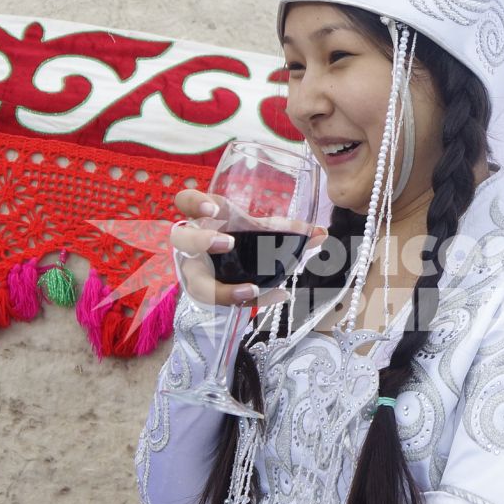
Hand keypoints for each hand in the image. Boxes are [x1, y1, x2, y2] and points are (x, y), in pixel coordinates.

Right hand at [168, 188, 322, 308]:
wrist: (225, 268)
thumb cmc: (239, 238)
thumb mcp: (260, 230)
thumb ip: (288, 229)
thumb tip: (321, 232)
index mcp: (204, 218)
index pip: (186, 201)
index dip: (194, 203)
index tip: (212, 208)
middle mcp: (193, 245)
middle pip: (181, 239)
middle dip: (200, 241)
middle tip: (227, 244)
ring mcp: (196, 272)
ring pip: (196, 283)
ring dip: (222, 289)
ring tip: (252, 289)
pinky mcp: (207, 295)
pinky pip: (225, 302)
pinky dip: (253, 301)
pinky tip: (277, 296)